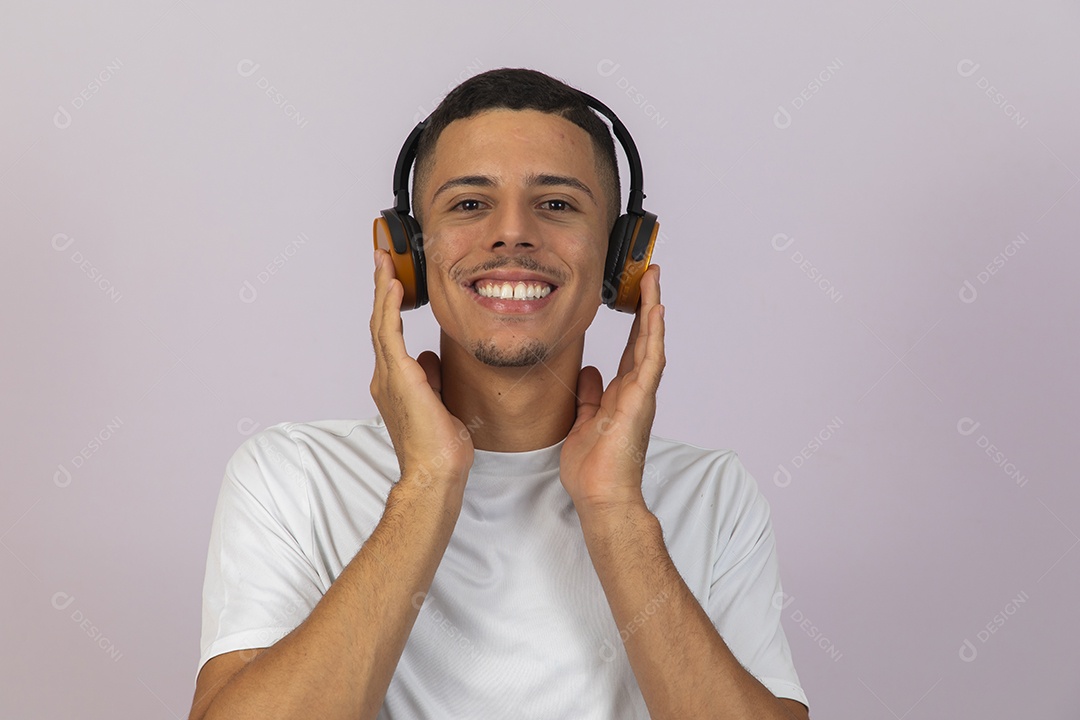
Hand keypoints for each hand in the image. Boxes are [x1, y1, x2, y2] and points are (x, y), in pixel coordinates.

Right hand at [369, 249, 473, 493]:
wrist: (435, 473)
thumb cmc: (439, 448)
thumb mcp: (440, 403)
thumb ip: (431, 378)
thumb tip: (428, 358)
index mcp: (395, 383)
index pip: (390, 335)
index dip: (389, 305)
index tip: (392, 280)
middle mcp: (386, 377)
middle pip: (380, 323)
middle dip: (381, 288)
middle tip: (381, 258)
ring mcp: (389, 377)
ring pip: (381, 322)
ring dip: (383, 289)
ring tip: (384, 261)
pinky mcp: (399, 377)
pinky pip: (390, 333)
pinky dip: (390, 307)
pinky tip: (395, 286)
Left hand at [559, 264, 664, 513]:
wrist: (601, 496)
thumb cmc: (593, 469)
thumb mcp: (583, 422)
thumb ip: (589, 396)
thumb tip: (589, 371)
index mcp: (622, 395)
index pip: (631, 350)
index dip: (635, 322)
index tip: (637, 296)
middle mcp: (636, 390)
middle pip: (644, 339)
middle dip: (647, 306)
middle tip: (650, 275)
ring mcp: (640, 394)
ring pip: (650, 343)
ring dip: (653, 310)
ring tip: (653, 280)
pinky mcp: (640, 401)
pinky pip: (649, 360)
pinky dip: (653, 334)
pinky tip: (654, 310)